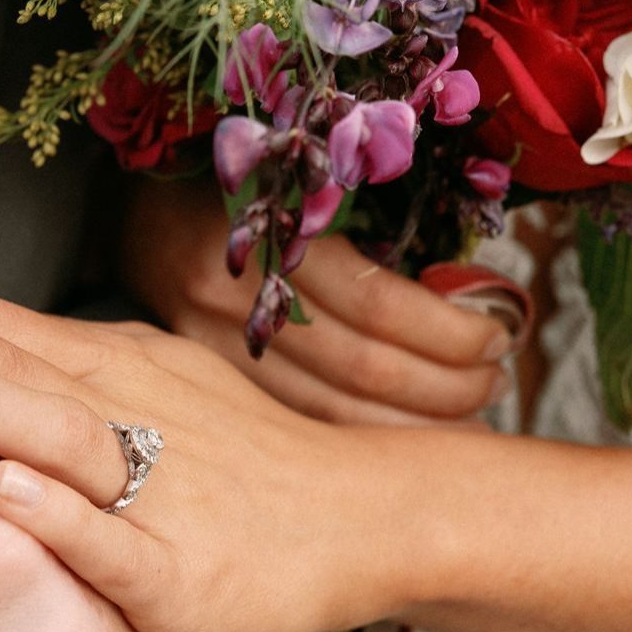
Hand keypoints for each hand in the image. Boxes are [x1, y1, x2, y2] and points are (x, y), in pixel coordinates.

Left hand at [0, 280, 448, 631]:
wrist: (359, 513)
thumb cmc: (231, 460)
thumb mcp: (134, 396)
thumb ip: (39, 385)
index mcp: (98, 366)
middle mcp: (120, 404)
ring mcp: (157, 481)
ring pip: (50, 428)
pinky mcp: (190, 565)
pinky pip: (123, 539)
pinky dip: (64, 516)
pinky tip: (4, 498)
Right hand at [121, 176, 522, 425]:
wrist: (130, 218)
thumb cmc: (237, 194)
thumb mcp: (295, 190)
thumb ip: (360, 245)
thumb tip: (465, 302)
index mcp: (266, 232)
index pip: (379, 304)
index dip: (450, 331)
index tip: (500, 335)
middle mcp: (234, 298)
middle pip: (364, 367)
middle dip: (448, 386)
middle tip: (498, 382)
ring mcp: (212, 351)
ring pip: (334, 412)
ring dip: (417, 424)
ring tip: (471, 417)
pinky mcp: (206, 386)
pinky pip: (300, 425)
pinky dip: (365, 439)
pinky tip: (409, 441)